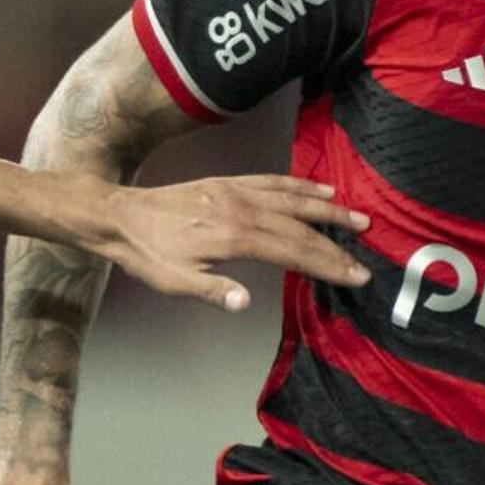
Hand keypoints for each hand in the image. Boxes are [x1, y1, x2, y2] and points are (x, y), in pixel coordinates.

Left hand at [87, 175, 367, 311]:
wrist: (118, 215)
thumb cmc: (146, 255)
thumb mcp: (174, 282)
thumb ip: (212, 292)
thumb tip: (245, 303)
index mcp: (233, 236)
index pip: (293, 251)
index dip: (327, 264)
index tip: (355, 275)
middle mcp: (241, 208)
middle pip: (300, 225)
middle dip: (336, 242)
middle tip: (366, 255)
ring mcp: (236, 191)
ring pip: (292, 197)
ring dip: (327, 208)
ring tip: (356, 216)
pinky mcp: (228, 183)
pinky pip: (273, 181)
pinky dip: (299, 184)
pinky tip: (317, 188)